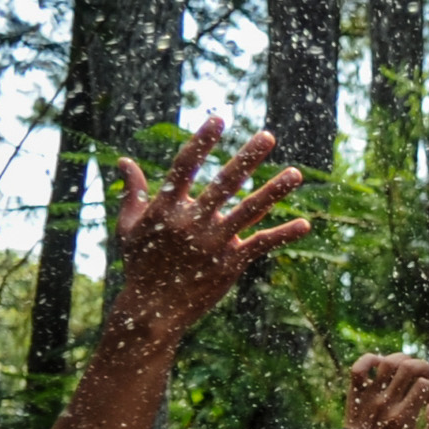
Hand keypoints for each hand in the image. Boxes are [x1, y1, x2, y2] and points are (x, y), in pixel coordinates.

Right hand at [104, 121, 311, 337]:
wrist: (152, 309)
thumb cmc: (139, 263)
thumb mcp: (129, 225)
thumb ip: (132, 191)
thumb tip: (124, 161)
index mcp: (166, 207)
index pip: (185, 166)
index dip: (202, 142)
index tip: (219, 119)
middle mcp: (192, 220)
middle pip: (224, 182)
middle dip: (247, 158)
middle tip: (268, 136)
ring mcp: (213, 241)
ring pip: (249, 210)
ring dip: (274, 191)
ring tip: (296, 173)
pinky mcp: (229, 263)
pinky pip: (261, 244)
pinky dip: (283, 234)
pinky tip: (305, 224)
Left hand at [342, 353, 428, 428]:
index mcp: (404, 416)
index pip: (425, 386)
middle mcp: (386, 402)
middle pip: (409, 367)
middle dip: (423, 368)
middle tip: (422, 380)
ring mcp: (370, 395)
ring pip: (388, 362)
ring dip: (403, 360)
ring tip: (407, 370)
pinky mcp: (356, 391)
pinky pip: (360, 366)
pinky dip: (372, 360)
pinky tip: (382, 367)